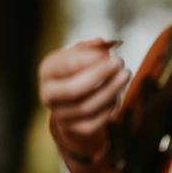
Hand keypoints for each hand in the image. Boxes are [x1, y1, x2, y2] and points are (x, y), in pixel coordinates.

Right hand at [38, 38, 128, 165]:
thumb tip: (103, 43)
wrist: (67, 102)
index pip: (65, 65)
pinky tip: (117, 96)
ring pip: (87, 107)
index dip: (88, 59)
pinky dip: (109, 109)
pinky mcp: (74, 129)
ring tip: (124, 76)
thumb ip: (89, 48)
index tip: (109, 54)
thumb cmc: (74, 72)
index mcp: (47, 71)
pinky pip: (95, 123)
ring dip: (110, 91)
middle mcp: (48, 94)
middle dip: (99, 76)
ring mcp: (60, 113)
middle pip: (73, 89)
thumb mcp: (76, 55)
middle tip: (119, 64)